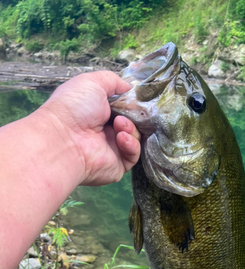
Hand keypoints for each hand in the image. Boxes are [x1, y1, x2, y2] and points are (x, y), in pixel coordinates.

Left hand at [40, 71, 140, 185]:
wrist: (64, 138)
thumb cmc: (75, 107)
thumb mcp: (93, 82)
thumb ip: (113, 81)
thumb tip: (130, 88)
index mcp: (98, 112)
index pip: (123, 108)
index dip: (131, 103)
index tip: (135, 99)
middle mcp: (105, 131)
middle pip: (132, 122)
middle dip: (133, 115)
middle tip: (129, 112)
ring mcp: (112, 149)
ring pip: (135, 138)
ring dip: (131, 128)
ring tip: (118, 124)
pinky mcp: (117, 165)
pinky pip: (133, 155)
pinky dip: (131, 144)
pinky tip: (121, 137)